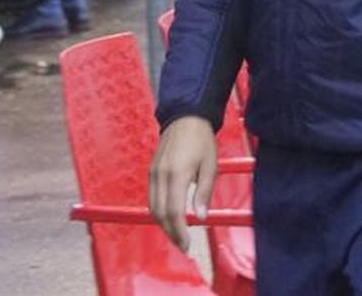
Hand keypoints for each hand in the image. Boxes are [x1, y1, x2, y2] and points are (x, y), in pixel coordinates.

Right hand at [149, 116, 216, 251]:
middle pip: (160, 213)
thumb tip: (200, 217)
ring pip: (153, 207)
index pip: (174, 212)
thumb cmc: (201, 140)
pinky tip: (169, 216)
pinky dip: (158, 211)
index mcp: (177, 174)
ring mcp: (153, 173)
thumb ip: (204, 193)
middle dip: (170, 232)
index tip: (187, 244)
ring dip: (163, 224)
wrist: (185, 117)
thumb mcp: (210, 165)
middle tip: (182, 245)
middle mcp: (160, 175)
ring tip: (177, 234)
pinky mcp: (151, 171)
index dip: (179, 231)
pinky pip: (151, 197)